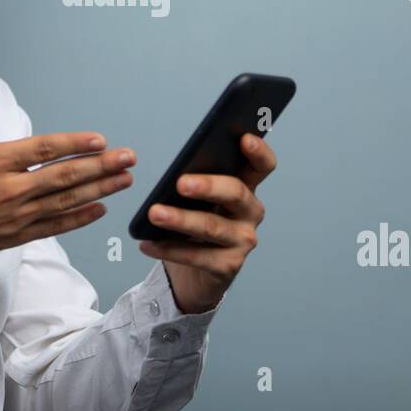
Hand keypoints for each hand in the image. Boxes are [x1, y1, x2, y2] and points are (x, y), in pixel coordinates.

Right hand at [0, 84, 137, 266]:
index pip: (43, 149)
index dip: (75, 143)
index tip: (100, 140)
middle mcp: (10, 189)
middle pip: (65, 175)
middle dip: (101, 166)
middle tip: (128, 158)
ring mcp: (16, 215)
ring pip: (66, 201)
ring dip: (99, 189)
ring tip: (125, 180)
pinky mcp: (15, 235)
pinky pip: (55, 227)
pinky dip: (80, 218)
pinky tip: (100, 209)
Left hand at [138, 132, 276, 313]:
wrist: (196, 273)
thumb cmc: (196, 223)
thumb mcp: (198, 200)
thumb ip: (195, 181)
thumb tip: (175, 174)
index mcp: (246, 187)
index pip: (262, 166)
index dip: (258, 152)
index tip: (244, 138)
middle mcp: (251, 212)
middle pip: (236, 192)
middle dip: (208, 186)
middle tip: (181, 183)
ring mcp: (243, 241)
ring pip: (212, 226)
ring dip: (180, 219)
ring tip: (154, 214)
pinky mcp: (229, 266)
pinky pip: (197, 256)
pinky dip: (169, 249)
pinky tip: (147, 244)